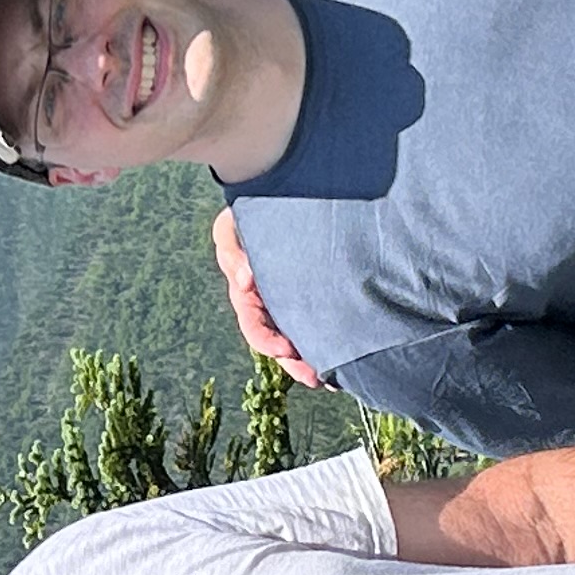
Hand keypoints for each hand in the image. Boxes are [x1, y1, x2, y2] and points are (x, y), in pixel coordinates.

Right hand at [214, 207, 320, 388]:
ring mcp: (289, 304)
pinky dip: (329, 341)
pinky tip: (346, 356)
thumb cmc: (248, 213)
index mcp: (246, 296)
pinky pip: (318, 323)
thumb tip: (245, 282)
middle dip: (296, 365)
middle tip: (317, 380)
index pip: (254, 327)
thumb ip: (232, 252)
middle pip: (279, 345)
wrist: (275, 193)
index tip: (286, 350)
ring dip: (314, 362)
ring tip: (334, 380)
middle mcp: (267, 306)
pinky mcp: (310, 297)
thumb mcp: (228, 228)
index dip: (267, 342)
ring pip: (300, 341)